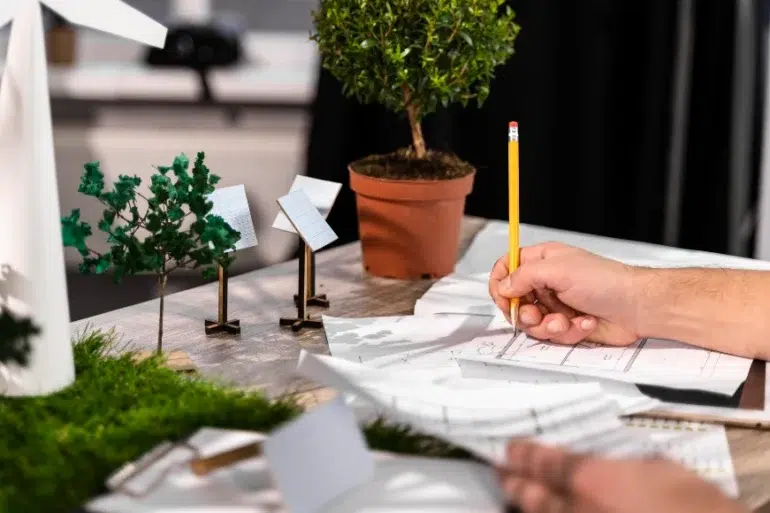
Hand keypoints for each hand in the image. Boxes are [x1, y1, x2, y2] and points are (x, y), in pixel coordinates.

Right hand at [489, 242, 639, 345]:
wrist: (637, 307)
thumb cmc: (605, 281)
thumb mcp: (558, 270)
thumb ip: (524, 276)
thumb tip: (503, 286)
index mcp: (542, 261)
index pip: (507, 267)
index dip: (500, 283)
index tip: (503, 297)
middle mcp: (546, 282)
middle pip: (514, 301)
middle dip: (524, 312)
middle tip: (535, 314)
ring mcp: (555, 305)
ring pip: (531, 323)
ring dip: (547, 325)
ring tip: (565, 321)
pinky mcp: (566, 325)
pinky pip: (551, 335)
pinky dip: (567, 332)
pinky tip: (583, 323)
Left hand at [497, 440, 747, 512]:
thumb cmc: (692, 503)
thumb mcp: (657, 468)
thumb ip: (619, 465)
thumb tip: (600, 464)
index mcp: (591, 478)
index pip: (544, 462)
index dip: (523, 454)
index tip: (509, 448)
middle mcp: (575, 508)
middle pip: (532, 494)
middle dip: (513, 482)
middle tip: (501, 472)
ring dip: (523, 506)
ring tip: (513, 496)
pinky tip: (542, 512)